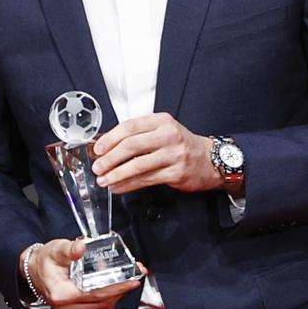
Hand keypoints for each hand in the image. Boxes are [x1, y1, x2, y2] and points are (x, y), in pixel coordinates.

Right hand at [26, 238, 145, 308]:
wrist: (35, 272)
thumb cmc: (45, 262)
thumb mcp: (56, 249)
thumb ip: (70, 248)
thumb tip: (81, 246)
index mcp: (61, 294)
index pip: (96, 293)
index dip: (117, 287)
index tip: (132, 280)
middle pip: (103, 302)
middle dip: (122, 289)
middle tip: (135, 276)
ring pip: (103, 308)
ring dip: (117, 295)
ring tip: (127, 281)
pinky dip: (109, 301)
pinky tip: (115, 290)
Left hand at [90, 113, 221, 194]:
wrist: (210, 159)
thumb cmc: (180, 145)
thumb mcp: (162, 131)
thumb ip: (138, 135)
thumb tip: (106, 146)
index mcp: (161, 121)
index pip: (130, 127)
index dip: (110, 138)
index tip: (97, 149)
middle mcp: (168, 135)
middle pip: (131, 146)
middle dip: (109, 158)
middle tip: (97, 167)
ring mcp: (173, 155)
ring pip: (138, 166)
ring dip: (116, 175)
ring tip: (104, 180)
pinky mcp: (176, 173)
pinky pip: (146, 180)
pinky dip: (128, 185)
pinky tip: (118, 187)